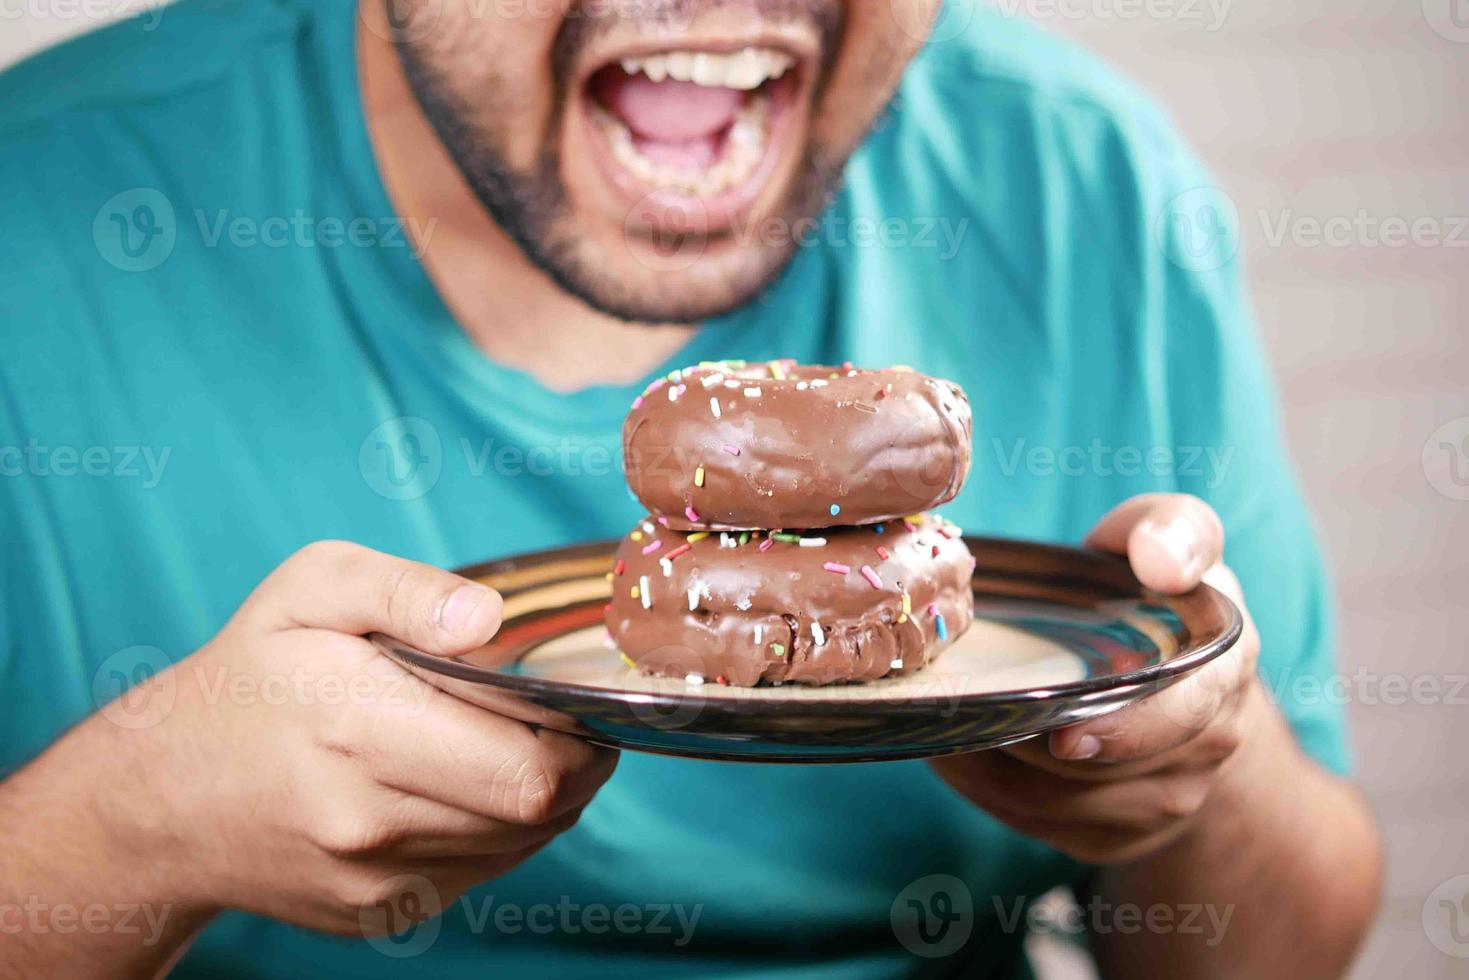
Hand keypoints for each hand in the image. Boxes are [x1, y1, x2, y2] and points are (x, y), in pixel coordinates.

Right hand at [82, 541, 617, 934]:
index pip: (529, 768)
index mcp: (360, 729)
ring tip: (509, 744)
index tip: (576, 699)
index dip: (579, 736)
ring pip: (519, 844)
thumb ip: (407, 591)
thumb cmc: (250, 676)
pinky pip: (481, 871)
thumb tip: (487, 619)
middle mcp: (370, 819)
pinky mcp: (379, 914)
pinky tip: (464, 784)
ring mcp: (375, 879)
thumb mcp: (313, 589)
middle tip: (563, 720)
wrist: (163, 796)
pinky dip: (497, 829)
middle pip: (538, 810)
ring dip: (539, 796)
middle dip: (575, 764)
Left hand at [931, 493, 1265, 863]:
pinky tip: (959, 749)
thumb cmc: (1156, 593)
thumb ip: (1172, 530)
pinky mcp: (1121, 833)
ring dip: (1000, 770)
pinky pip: (1047, 825)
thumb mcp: (1174, 542)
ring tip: (947, 725)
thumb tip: (1161, 560)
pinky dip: (991, 791)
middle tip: (978, 725)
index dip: (1130, 732)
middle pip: (1115, 772)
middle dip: (1039, 756)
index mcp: (1223, 668)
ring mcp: (1170, 797)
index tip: (1068, 738)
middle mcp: (1210, 743)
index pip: (1189, 712)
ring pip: (1071, 806)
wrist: (1177, 680)